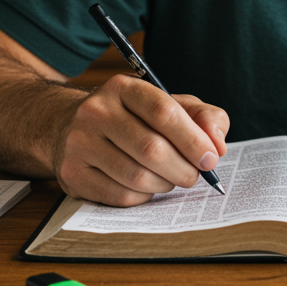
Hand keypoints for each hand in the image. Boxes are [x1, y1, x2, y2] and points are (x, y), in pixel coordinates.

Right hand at [53, 74, 229, 205]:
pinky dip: (143, 197)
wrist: (69, 128)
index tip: (211, 157)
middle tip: (194, 175)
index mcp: (123, 88)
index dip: (193, 139)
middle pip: (151, 148)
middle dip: (183, 168)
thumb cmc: (132, 118)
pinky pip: (121, 196)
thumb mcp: (168, 105)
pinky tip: (146, 186)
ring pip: (137, 176)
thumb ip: (202, 117)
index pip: (163, 112)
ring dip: (165, 184)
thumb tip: (217, 144)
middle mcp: (96, 111)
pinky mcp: (72, 174)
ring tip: (170, 178)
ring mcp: (79, 143)